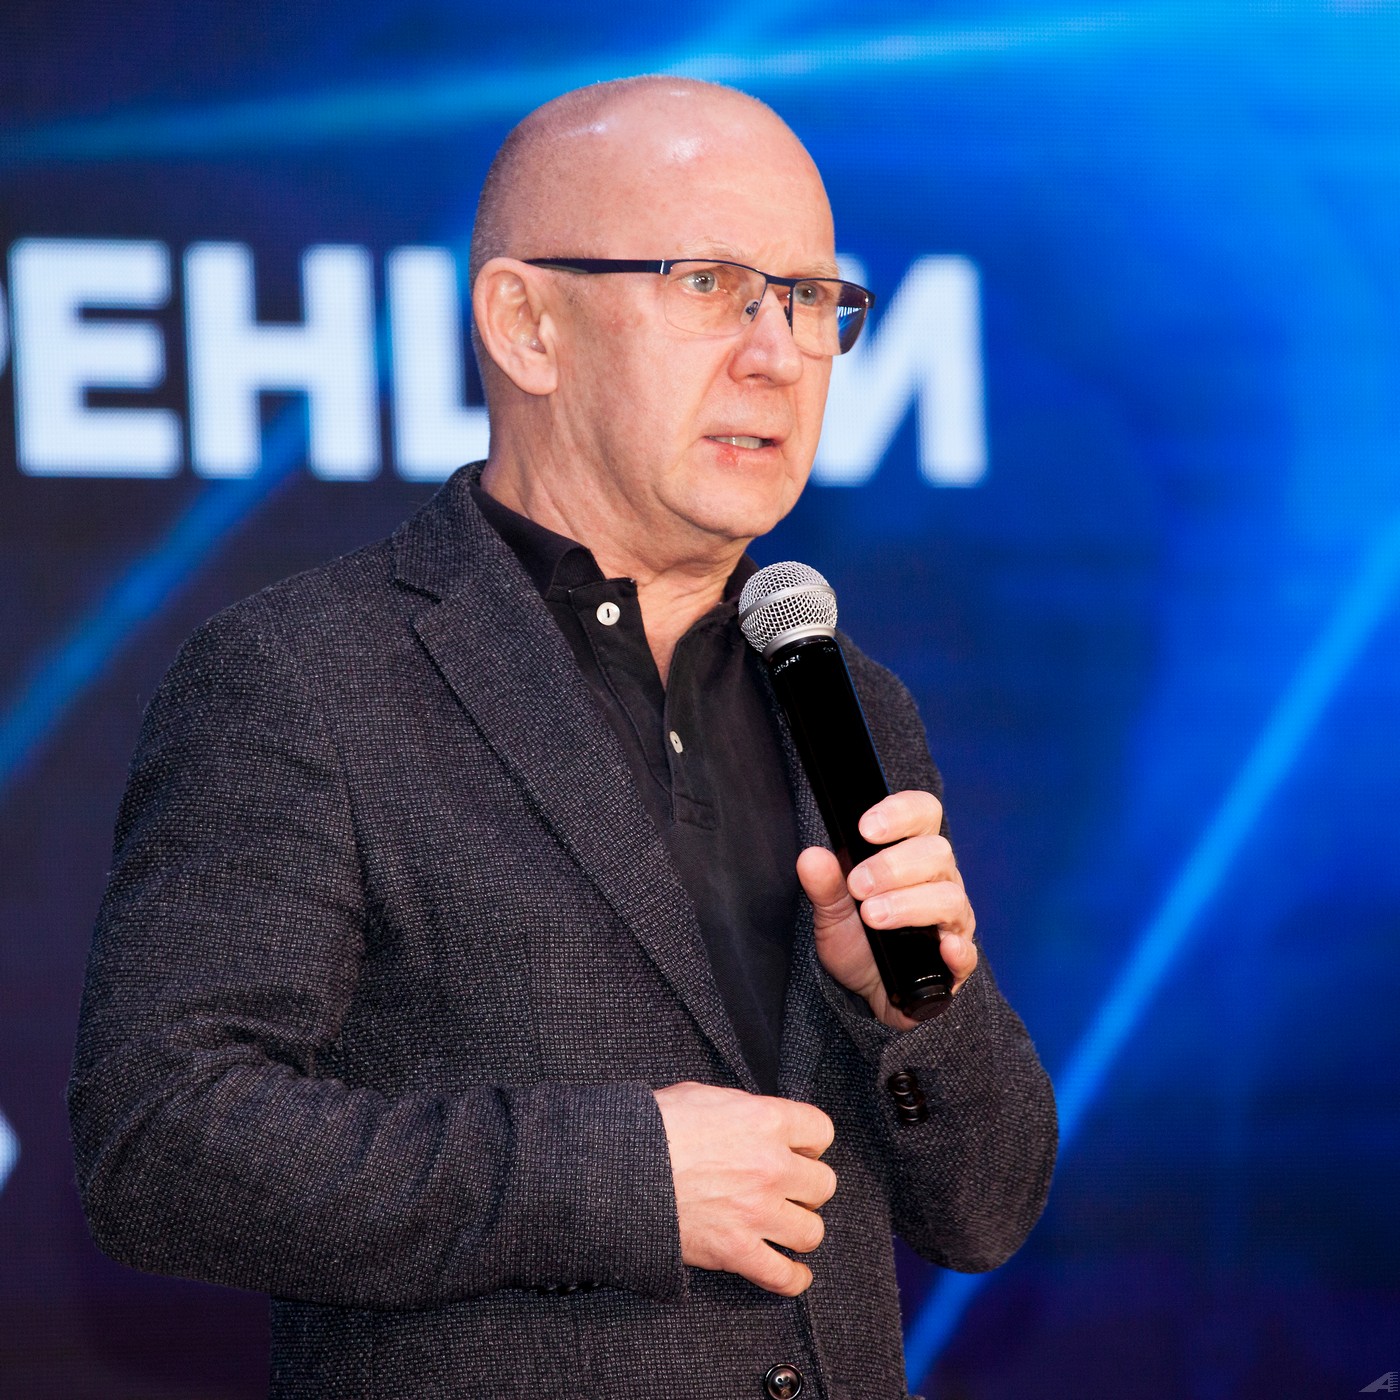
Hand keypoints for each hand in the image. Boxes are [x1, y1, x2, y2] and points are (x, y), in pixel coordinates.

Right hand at [652, 1081, 835, 1295]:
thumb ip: (740, 1110)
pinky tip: (792, 1273)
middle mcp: (770, 1166)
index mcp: (765, 1120)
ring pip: (811, 1231)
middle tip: (788, 1189)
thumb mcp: (702, 1096)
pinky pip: (783, 1275)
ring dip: (799, 1229)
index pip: (820, 1130)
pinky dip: (792, 1279)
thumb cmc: (653, 1127)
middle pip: (823, 1184)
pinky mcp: (736, 1250)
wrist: (617, 1167)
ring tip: (784, 1225)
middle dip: (806, 1187)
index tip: (801, 1149)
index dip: (810, 1141)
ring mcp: (756, 1211)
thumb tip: (751, 1120)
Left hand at [797, 789, 977, 1030]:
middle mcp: (939, 880)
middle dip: (893, 866)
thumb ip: (824, 884)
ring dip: (908, 903)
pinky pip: (968, 953)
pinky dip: (958, 949)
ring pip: (948, 898)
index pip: (923, 813)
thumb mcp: (831, 911)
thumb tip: (811, 857)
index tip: (866, 828)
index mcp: (912, 854)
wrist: (866, 990)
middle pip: (936, 853)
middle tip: (857, 886)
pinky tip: (942, 948)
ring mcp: (952, 920)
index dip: (900, 813)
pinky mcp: (958, 962)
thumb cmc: (858, 938)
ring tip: (872, 916)